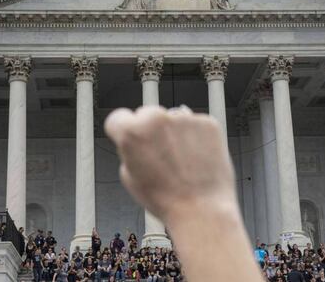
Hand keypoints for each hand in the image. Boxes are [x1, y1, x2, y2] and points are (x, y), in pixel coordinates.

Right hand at [104, 106, 235, 222]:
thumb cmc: (165, 200)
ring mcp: (184, 118)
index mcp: (132, 132)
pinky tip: (196, 158)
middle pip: (147, 115)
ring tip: (181, 161)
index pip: (118, 117)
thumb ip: (128, 151)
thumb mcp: (129, 177)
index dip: (122, 131)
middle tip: (159, 154)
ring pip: (172, 119)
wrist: (202, 210)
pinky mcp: (207, 122)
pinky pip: (195, 124)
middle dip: (150, 130)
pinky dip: (194, 137)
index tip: (128, 138)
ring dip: (173, 132)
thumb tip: (137, 139)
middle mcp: (157, 118)